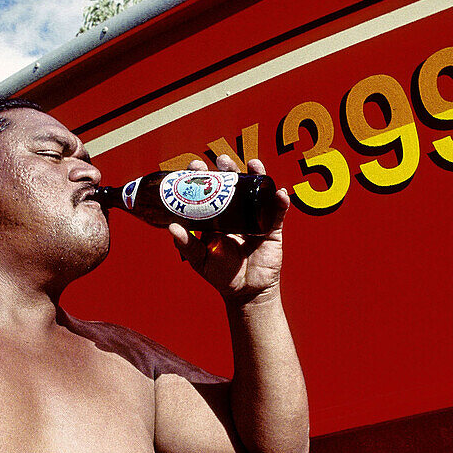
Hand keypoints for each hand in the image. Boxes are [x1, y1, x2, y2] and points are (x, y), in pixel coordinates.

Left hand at [167, 154, 289, 305]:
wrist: (245, 292)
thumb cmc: (222, 275)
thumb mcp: (200, 259)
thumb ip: (187, 244)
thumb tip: (172, 227)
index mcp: (217, 217)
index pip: (210, 190)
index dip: (204, 175)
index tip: (197, 165)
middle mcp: (236, 213)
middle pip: (233, 184)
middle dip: (228, 168)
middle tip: (222, 160)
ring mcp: (255, 218)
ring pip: (257, 191)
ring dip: (257, 174)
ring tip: (253, 164)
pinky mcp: (272, 229)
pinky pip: (278, 212)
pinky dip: (280, 201)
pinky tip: (278, 193)